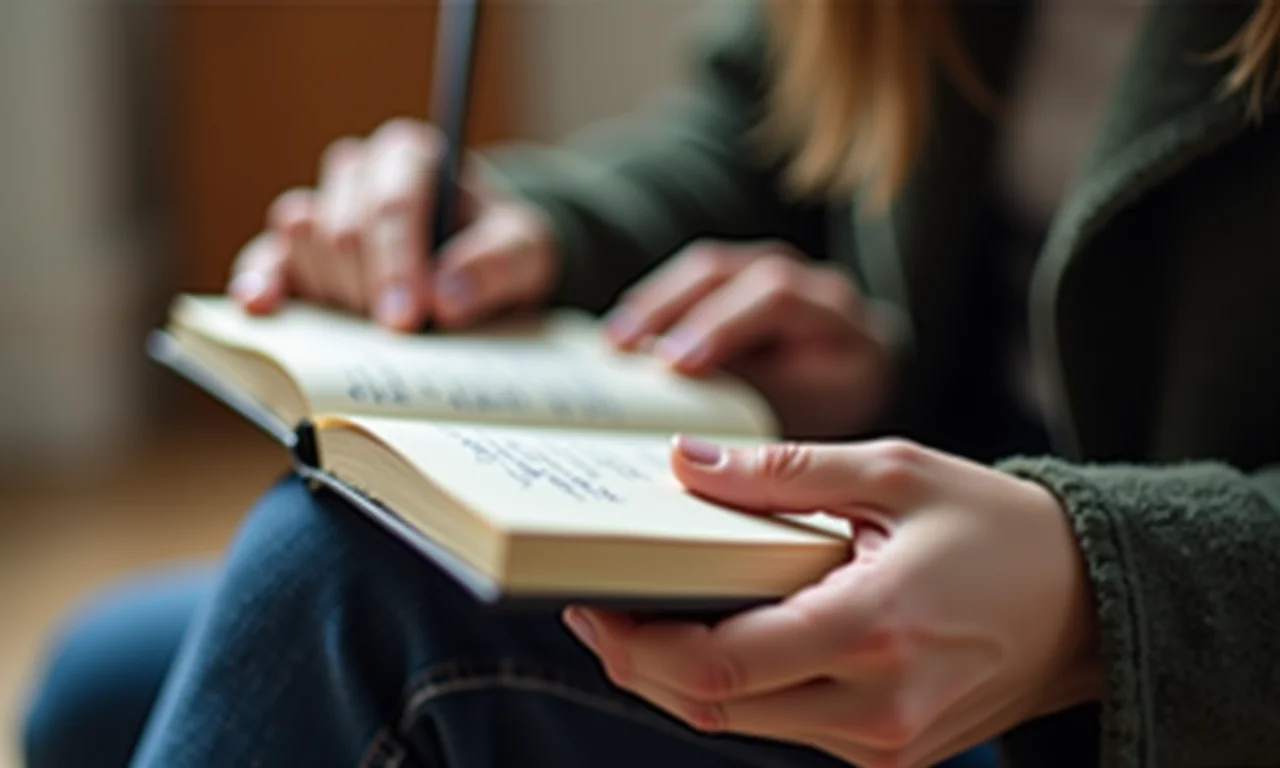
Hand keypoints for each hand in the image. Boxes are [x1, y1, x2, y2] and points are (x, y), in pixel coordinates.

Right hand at [227, 119, 557, 330]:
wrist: (482, 269)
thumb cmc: (502, 250)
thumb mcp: (528, 252)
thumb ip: (499, 265)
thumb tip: (447, 298)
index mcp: (412, 156)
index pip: (393, 204)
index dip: (398, 264)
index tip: (408, 318)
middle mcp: (359, 174)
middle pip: (343, 227)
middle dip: (370, 287)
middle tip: (400, 334)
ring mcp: (322, 210)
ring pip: (301, 238)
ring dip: (334, 292)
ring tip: (372, 325)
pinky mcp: (295, 253)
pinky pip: (263, 259)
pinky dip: (260, 283)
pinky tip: (260, 306)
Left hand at [563, 437, 1100, 767]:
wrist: (1091, 605)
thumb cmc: (998, 528)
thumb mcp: (895, 472)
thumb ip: (783, 474)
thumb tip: (684, 465)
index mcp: (875, 630)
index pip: (720, 664)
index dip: (637, 643)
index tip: (590, 602)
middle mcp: (876, 708)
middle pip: (713, 706)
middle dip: (637, 664)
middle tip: (595, 610)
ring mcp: (883, 745)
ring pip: (740, 725)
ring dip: (678, 680)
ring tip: (640, 618)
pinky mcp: (887, 756)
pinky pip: (783, 727)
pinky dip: (735, 689)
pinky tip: (715, 638)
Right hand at [603, 240, 895, 437]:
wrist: (860, 374)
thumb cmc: (830, 405)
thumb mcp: (809, 415)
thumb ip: (757, 405)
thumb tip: (691, 430)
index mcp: (835, 316)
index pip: (776, 299)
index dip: (721, 325)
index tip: (676, 362)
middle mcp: (805, 279)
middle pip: (732, 272)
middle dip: (673, 308)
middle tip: (627, 348)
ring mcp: (774, 268)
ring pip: (708, 269)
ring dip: (655, 303)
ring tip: (614, 342)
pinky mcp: (745, 275)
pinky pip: (695, 280)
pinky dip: (658, 304)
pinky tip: (625, 332)